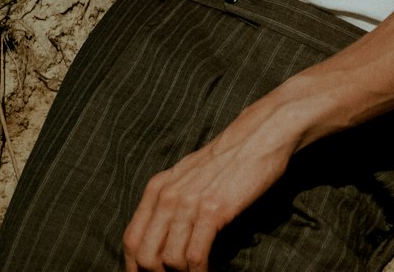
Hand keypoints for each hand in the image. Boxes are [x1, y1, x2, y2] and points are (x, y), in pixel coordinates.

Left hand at [122, 93, 299, 271]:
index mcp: (158, 187)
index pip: (132, 239)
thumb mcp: (189, 174)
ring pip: (170, 260)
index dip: (134, 266)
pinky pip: (196, 256)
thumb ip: (170, 200)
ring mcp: (190, 202)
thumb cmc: (228, 158)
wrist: (260, 134)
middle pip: (146, 255)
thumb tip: (162, 238)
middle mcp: (168, 195)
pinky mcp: (214, 209)